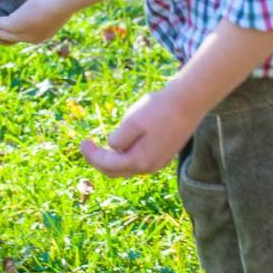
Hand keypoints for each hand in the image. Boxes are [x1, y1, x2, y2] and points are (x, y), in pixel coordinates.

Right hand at [0, 0, 69, 43]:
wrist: (60, 4)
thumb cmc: (62, 2)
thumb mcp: (55, 8)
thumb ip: (50, 9)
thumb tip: (51, 1)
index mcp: (43, 36)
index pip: (25, 36)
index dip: (14, 33)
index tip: (7, 27)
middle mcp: (32, 39)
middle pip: (11, 38)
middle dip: (0, 33)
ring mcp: (23, 34)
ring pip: (3, 33)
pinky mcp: (15, 25)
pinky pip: (0, 25)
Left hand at [81, 87, 202, 177]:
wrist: (189, 101)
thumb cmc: (159, 109)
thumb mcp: (132, 121)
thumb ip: (119, 138)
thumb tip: (113, 147)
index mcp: (139, 160)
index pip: (106, 165)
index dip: (91, 155)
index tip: (83, 142)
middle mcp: (149, 167)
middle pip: (116, 171)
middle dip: (99, 160)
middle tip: (87, 146)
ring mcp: (159, 162)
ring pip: (128, 167)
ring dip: (113, 159)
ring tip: (103, 146)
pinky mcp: (165, 154)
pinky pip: (140, 161)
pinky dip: (127, 155)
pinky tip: (124, 143)